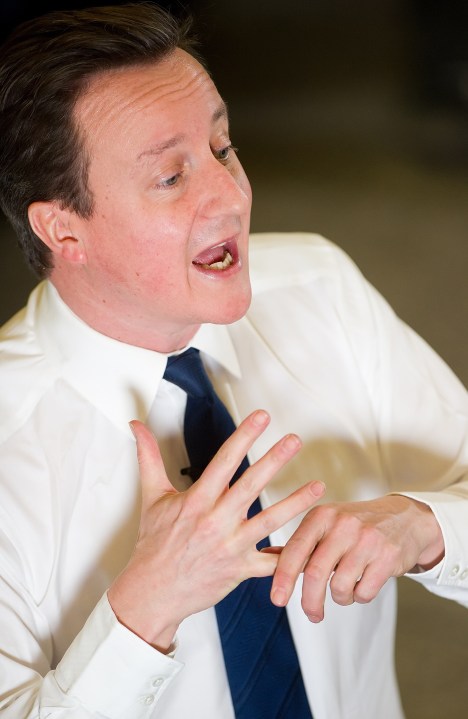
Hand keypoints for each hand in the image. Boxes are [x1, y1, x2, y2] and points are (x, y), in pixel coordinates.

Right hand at [108, 410, 324, 650]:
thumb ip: (149, 457)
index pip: (224, 461)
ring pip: (269, 522)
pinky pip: (271, 564)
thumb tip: (137, 426)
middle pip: (250, 486)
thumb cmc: (154, 543)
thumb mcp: (151, 497)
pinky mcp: (240, 570)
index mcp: (196, 501)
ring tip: (318, 487)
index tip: (262, 417)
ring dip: (295, 503)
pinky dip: (292, 558)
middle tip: (295, 441)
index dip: (244, 437)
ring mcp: (230, 546)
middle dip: (274, 461)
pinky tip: (314, 545)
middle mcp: (215, 521)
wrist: (152, 591)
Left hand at [271, 495, 444, 621]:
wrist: (405, 518)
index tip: (276, 600)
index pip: (295, 550)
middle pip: (316, 574)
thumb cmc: (356, 525)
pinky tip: (364, 582)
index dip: (283, 577)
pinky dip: (360, 596)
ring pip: (341, 587)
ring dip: (341, 598)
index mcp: (321, 516)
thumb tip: (264, 559)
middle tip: (312, 615)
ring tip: (346, 588)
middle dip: (310, 601)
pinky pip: (364, 592)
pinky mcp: (388, 556)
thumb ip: (299, 544)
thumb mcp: (326, 524)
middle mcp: (342, 525)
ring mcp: (366, 540)